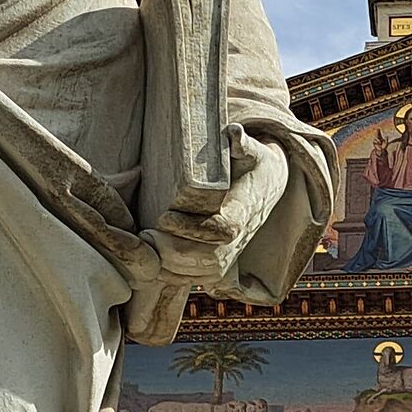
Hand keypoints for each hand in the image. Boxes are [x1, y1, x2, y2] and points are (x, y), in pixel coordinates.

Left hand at [141, 136, 289, 288]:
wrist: (265, 187)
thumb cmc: (251, 165)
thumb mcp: (251, 150)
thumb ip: (242, 143)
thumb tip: (233, 132)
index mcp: (244, 211)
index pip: (222, 229)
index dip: (193, 228)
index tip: (165, 215)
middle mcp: (239, 239)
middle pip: (208, 258)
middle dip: (174, 250)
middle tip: (147, 233)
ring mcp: (229, 254)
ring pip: (200, 273)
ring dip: (170, 265)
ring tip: (145, 244)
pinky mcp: (218, 263)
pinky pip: (195, 279)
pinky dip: (172, 276)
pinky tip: (151, 261)